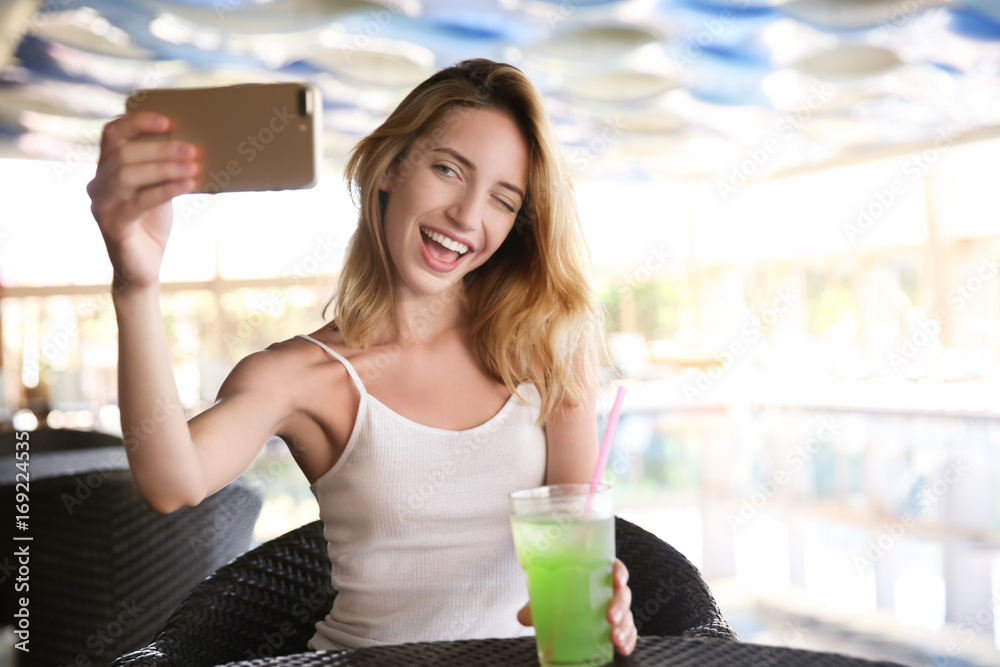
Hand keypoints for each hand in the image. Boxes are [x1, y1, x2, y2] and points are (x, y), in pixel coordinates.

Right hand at [86, 111, 198, 291]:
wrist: (143, 269)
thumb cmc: (152, 224)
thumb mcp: (159, 189)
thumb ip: (163, 168)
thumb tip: (192, 144)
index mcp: (106, 169)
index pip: (112, 134)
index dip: (137, 122)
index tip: (168, 121)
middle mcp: (97, 184)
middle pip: (124, 154)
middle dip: (161, 149)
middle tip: (193, 149)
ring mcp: (101, 205)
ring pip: (128, 174)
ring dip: (165, 167)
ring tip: (194, 166)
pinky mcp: (112, 225)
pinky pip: (138, 201)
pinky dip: (165, 189)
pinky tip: (188, 185)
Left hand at [515, 558, 636, 655]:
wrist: (557, 606)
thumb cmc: (557, 592)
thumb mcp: (547, 593)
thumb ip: (535, 604)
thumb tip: (523, 616)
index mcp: (596, 572)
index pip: (613, 567)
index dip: (619, 572)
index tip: (617, 580)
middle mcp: (608, 589)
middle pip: (622, 593)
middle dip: (620, 605)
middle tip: (610, 617)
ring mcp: (614, 608)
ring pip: (627, 614)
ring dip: (625, 627)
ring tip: (615, 638)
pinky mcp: (616, 625)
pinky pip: (628, 631)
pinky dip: (628, 640)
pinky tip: (623, 648)